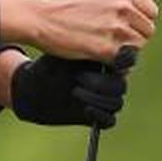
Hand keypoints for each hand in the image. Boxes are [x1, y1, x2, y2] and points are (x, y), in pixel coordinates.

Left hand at [10, 47, 135, 127]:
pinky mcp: (96, 116)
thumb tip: (99, 39)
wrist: (34, 88)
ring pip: (116, 103)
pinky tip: (86, 109)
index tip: (114, 61)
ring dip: (98, 99)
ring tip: (75, 91)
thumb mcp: (63, 52)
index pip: (127, 61)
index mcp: (105, 61)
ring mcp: (103, 99)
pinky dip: (101, 116)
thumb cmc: (48, 64)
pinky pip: (110, 120)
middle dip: (101, 83)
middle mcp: (108, 80)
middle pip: (120, 85)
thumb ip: (83, 47)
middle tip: (79, 77)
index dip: (126, 61)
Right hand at [36, 0, 157, 59]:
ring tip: (106, 47)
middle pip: (147, 31)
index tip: (128, 25)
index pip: (151, 11)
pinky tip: (102, 58)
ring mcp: (116, 29)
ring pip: (137, 48)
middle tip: (113, 38)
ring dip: (125, 51)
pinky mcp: (107, 49)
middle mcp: (122, 9)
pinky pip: (125, 62)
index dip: (140, 20)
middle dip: (134, 37)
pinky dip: (116, 64)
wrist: (45, 20)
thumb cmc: (70, 7)